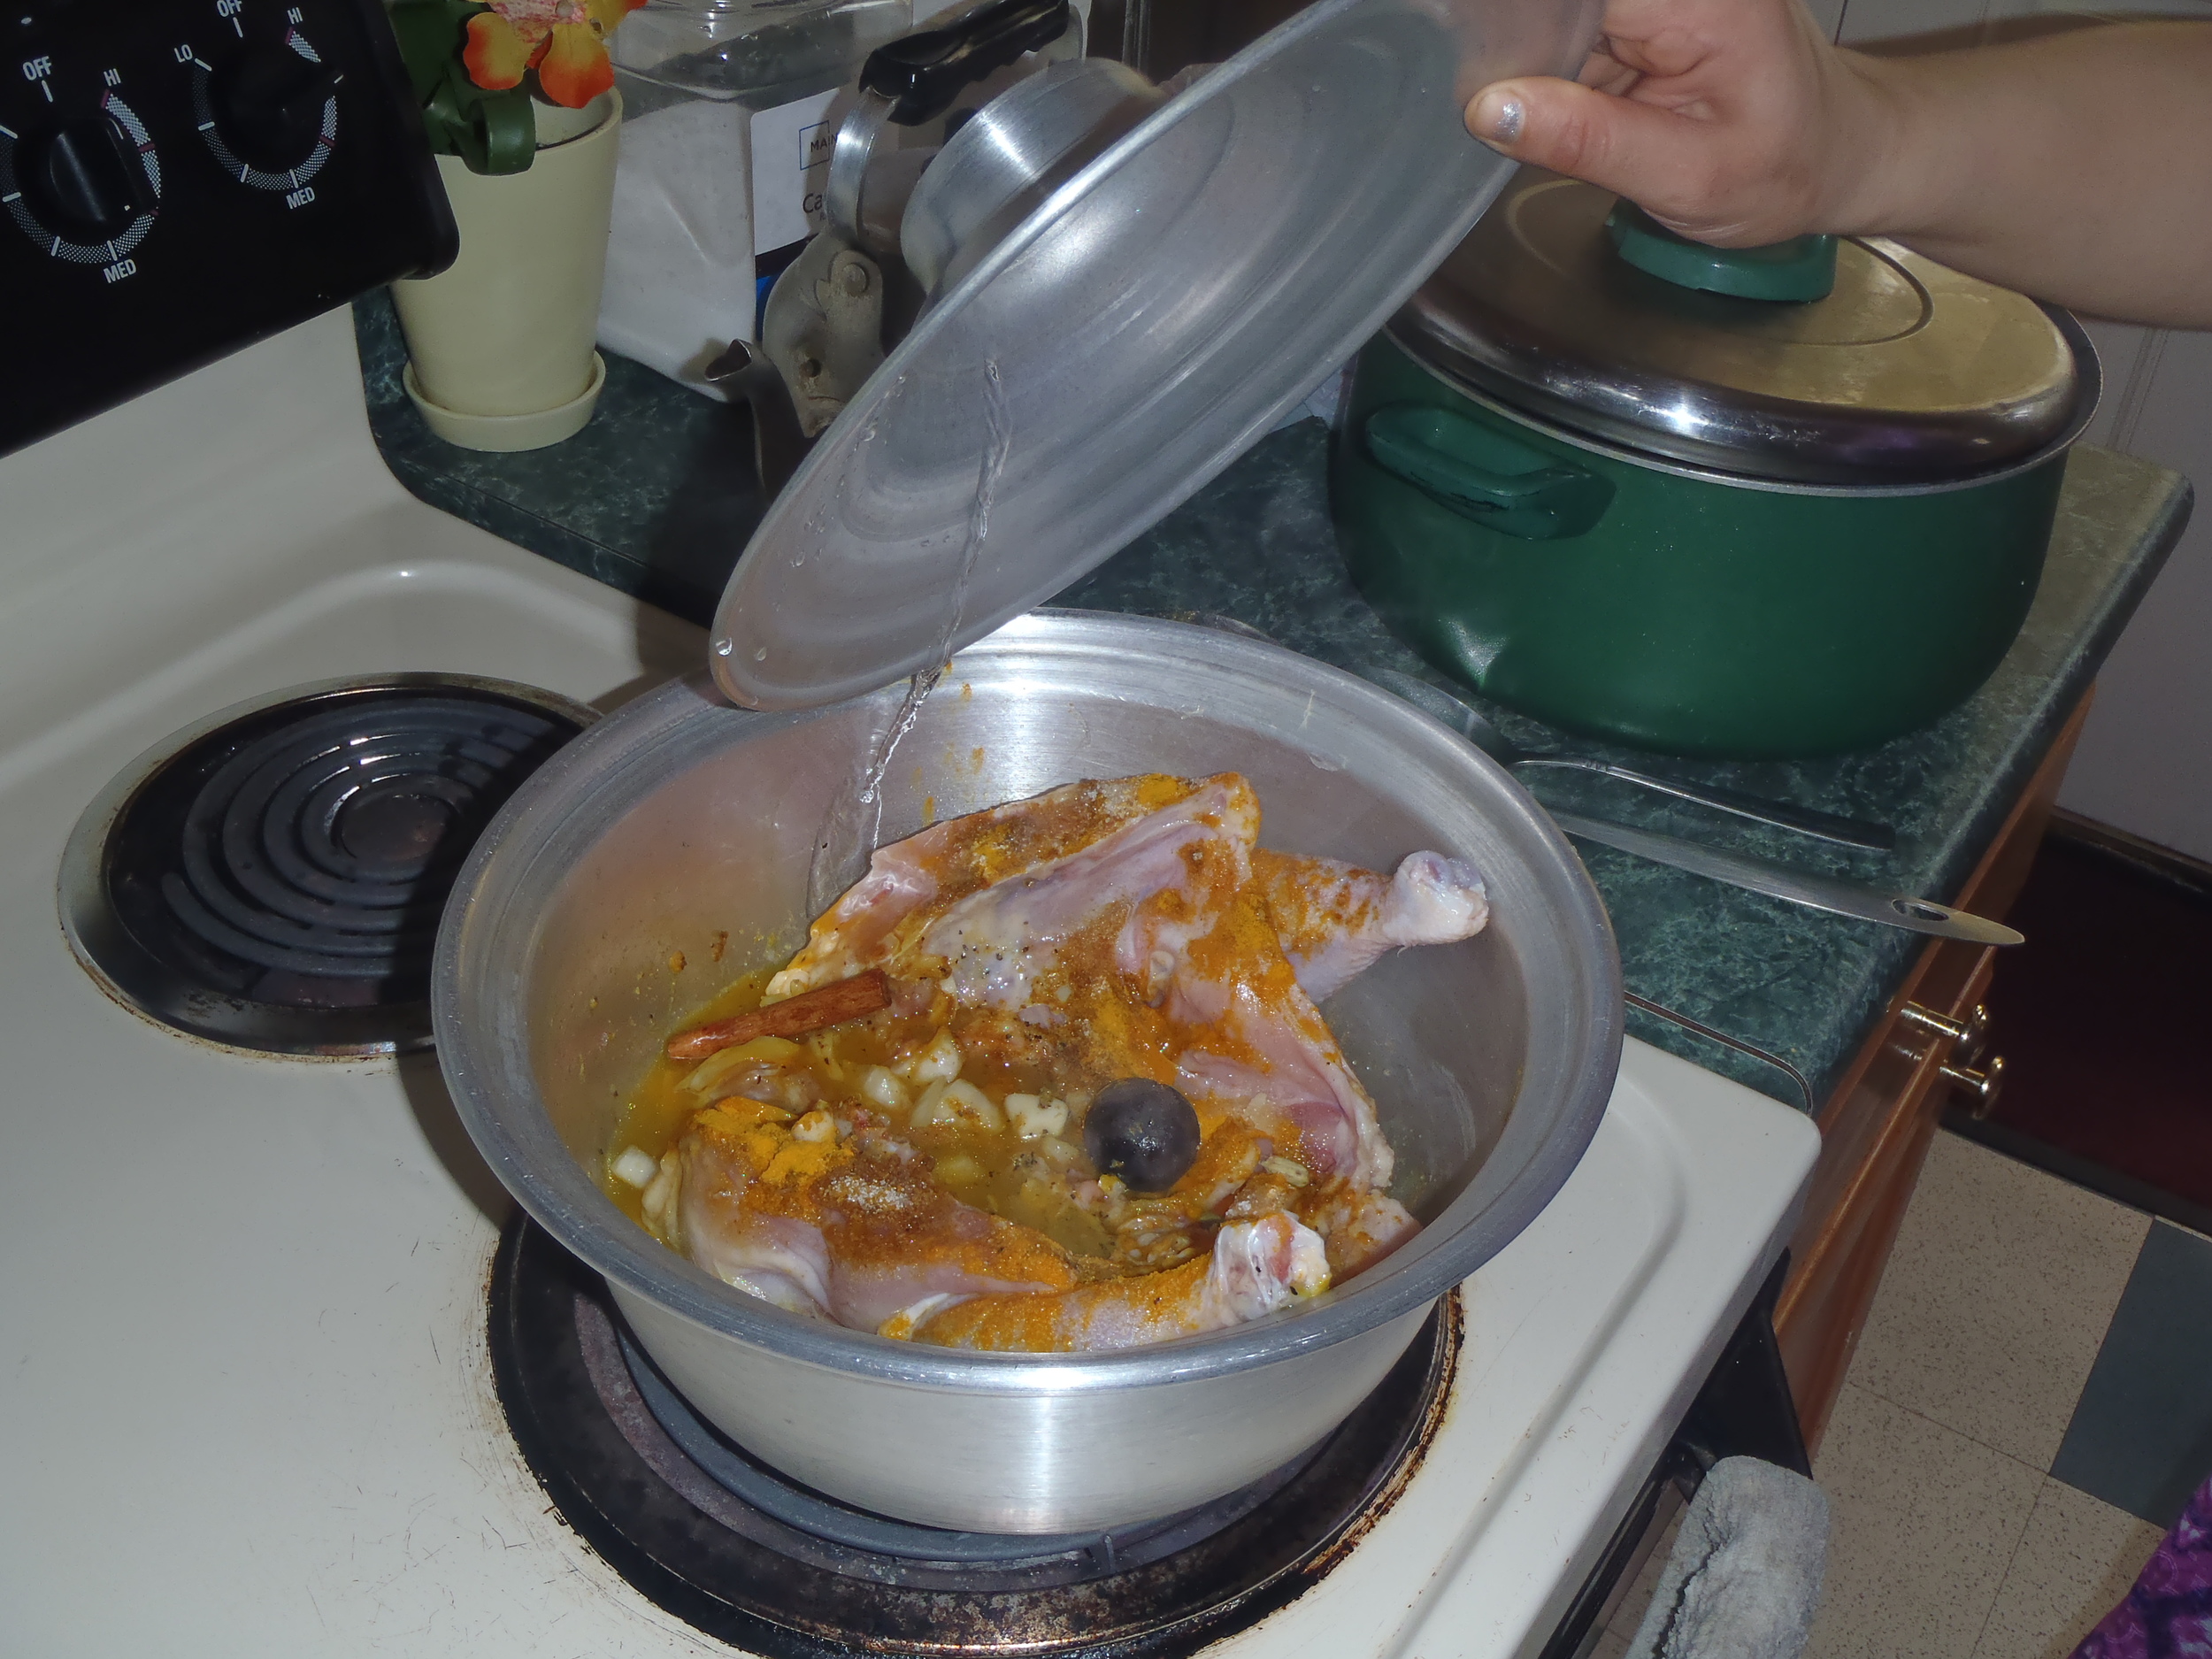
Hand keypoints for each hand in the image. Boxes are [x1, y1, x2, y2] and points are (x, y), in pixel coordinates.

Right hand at [1463, 0, 1891, 246]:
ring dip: (1527, 61)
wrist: (1835, 150)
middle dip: (1515, 50)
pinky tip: (1565, 103)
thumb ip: (1589, 142)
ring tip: (1573, 117)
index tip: (1481, 86)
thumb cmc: (1783, 168)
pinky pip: (1567, 22)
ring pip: (1549, 13)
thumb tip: (1489, 108)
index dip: (1513, 30)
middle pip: (1551, 3)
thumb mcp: (1689, 179)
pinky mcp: (1641, 4)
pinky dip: (1549, 64)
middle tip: (1505, 119)